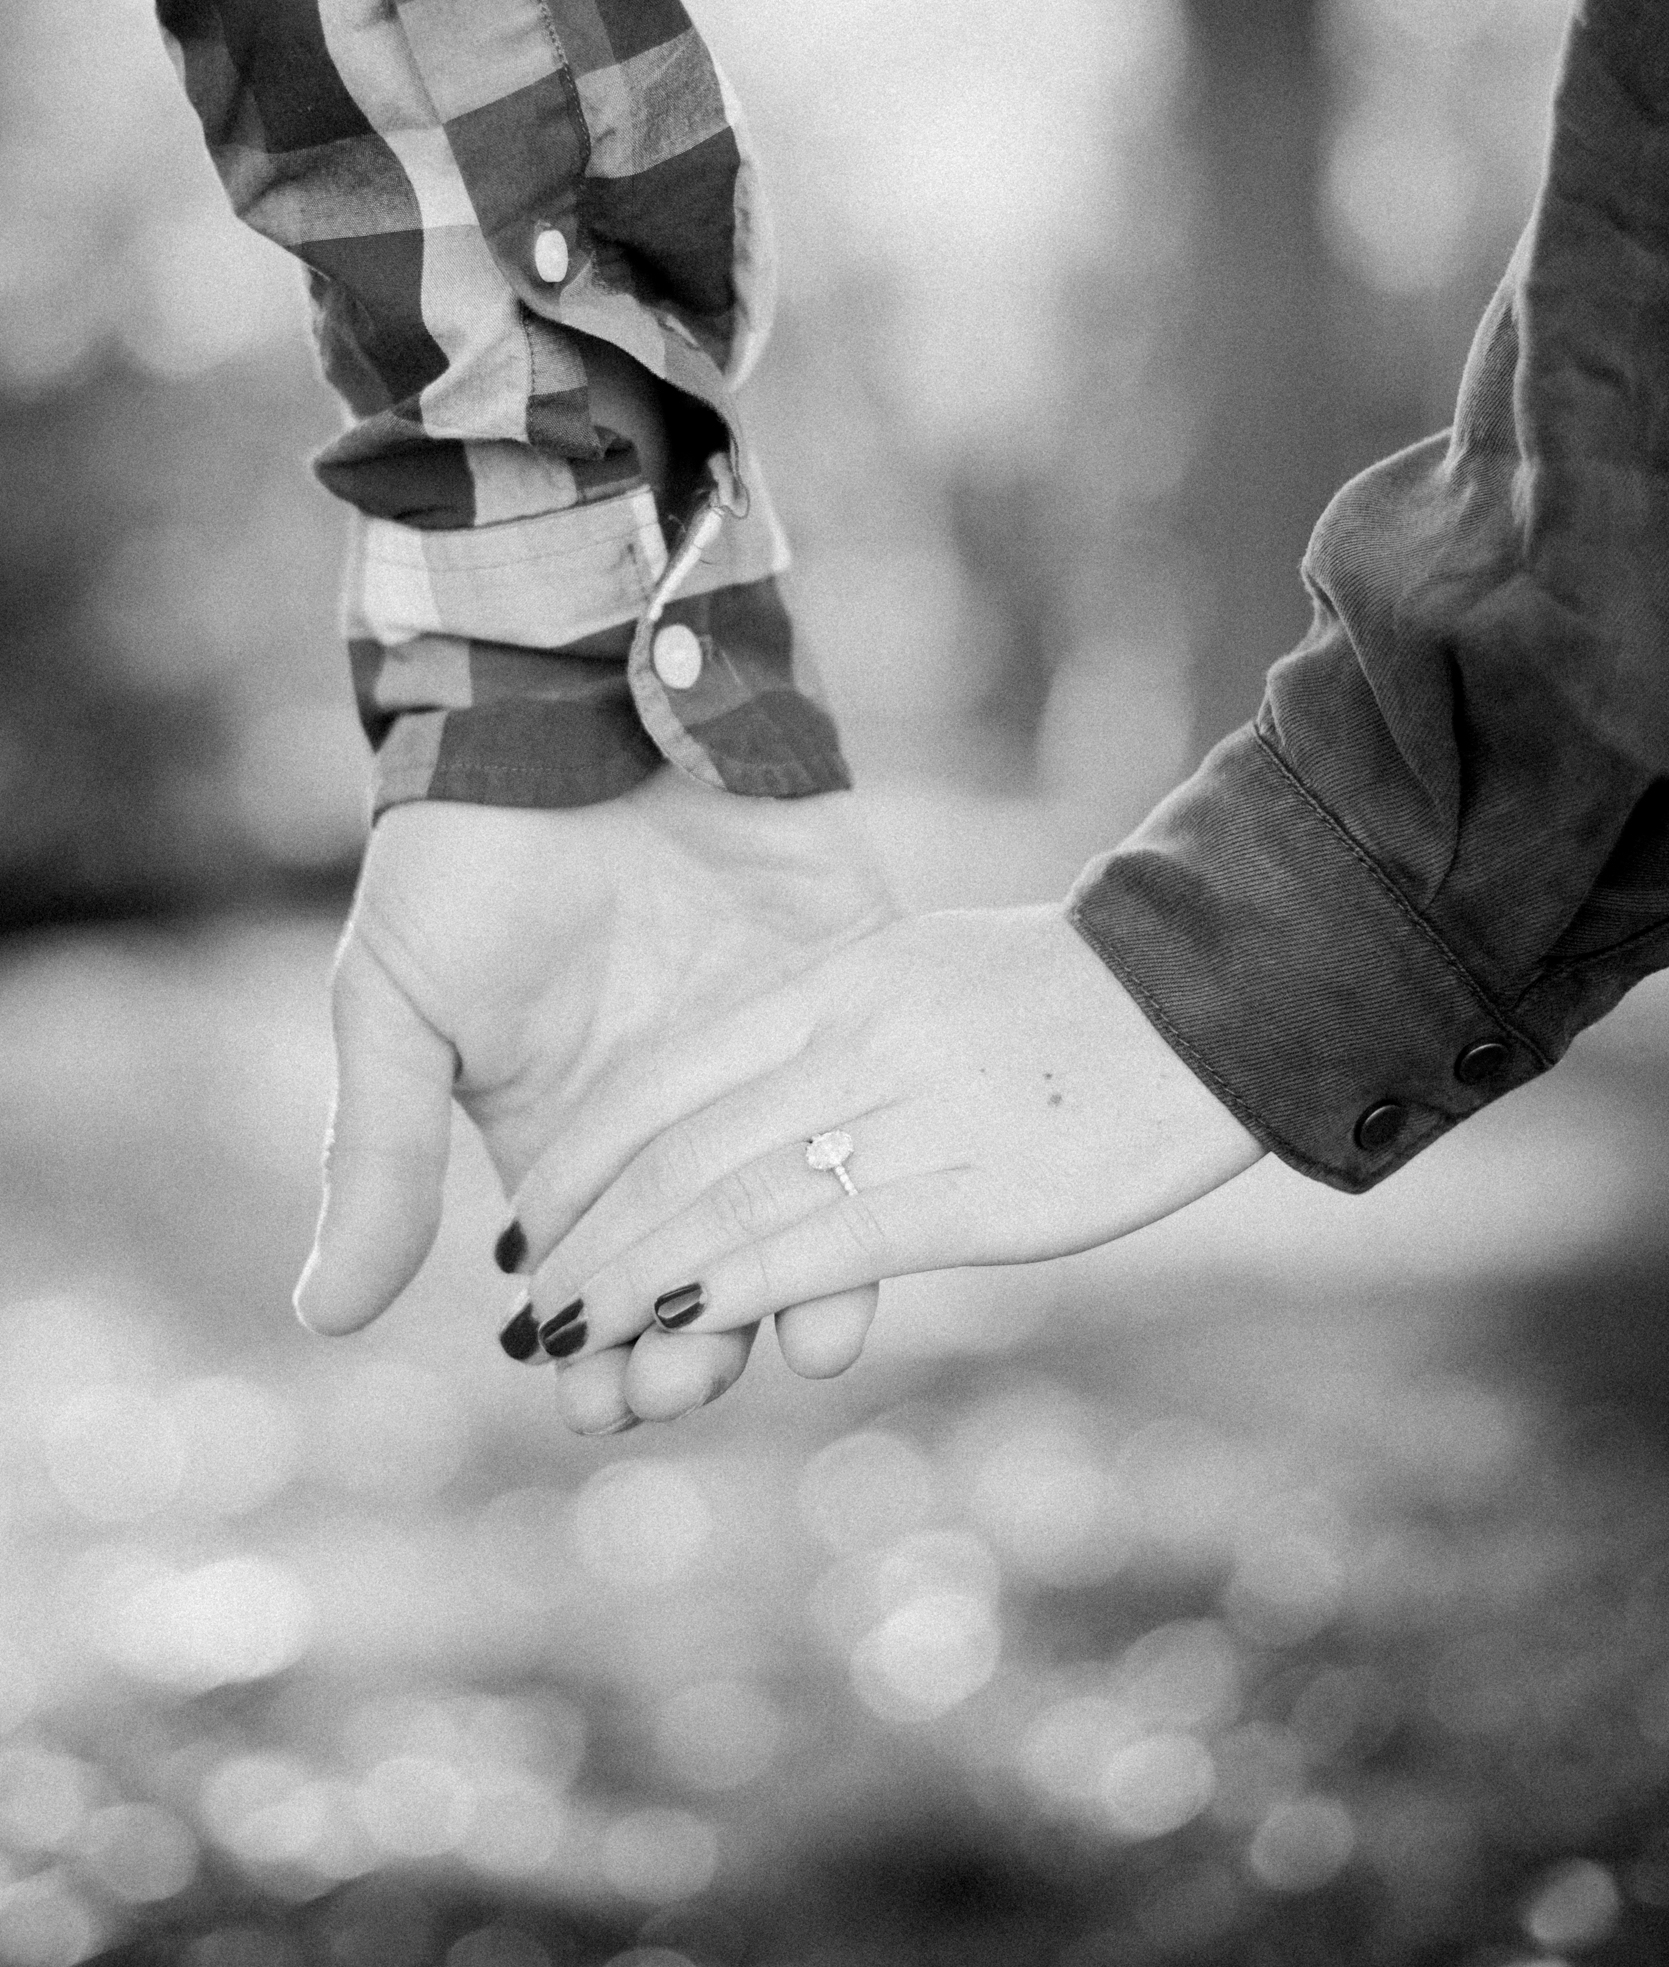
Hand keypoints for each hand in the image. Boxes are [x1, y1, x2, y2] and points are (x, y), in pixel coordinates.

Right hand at [293, 767, 897, 1430]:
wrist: (563, 705)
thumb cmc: (463, 858)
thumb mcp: (395, 1007)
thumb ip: (374, 1155)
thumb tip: (325, 1318)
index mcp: (574, 1143)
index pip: (599, 1286)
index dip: (598, 1356)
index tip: (593, 1402)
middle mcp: (686, 1122)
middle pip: (706, 1275)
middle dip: (693, 1347)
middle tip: (680, 1380)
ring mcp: (777, 1058)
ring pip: (804, 1214)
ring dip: (792, 1292)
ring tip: (778, 1345)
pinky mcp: (854, 987)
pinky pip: (878, 1102)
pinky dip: (877, 1176)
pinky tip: (869, 1243)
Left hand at [513, 906, 1267, 1355]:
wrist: (1204, 997)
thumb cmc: (1062, 997)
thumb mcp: (917, 976)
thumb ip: (823, 1034)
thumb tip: (737, 1113)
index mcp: (832, 981)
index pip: (662, 1078)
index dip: (578, 1159)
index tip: (525, 1223)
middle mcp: (850, 1039)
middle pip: (677, 1149)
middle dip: (585, 1237)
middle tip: (523, 1310)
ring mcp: (907, 1112)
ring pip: (730, 1202)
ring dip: (632, 1281)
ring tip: (566, 1343)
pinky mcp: (969, 1192)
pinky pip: (822, 1243)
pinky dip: (732, 1287)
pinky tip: (673, 1328)